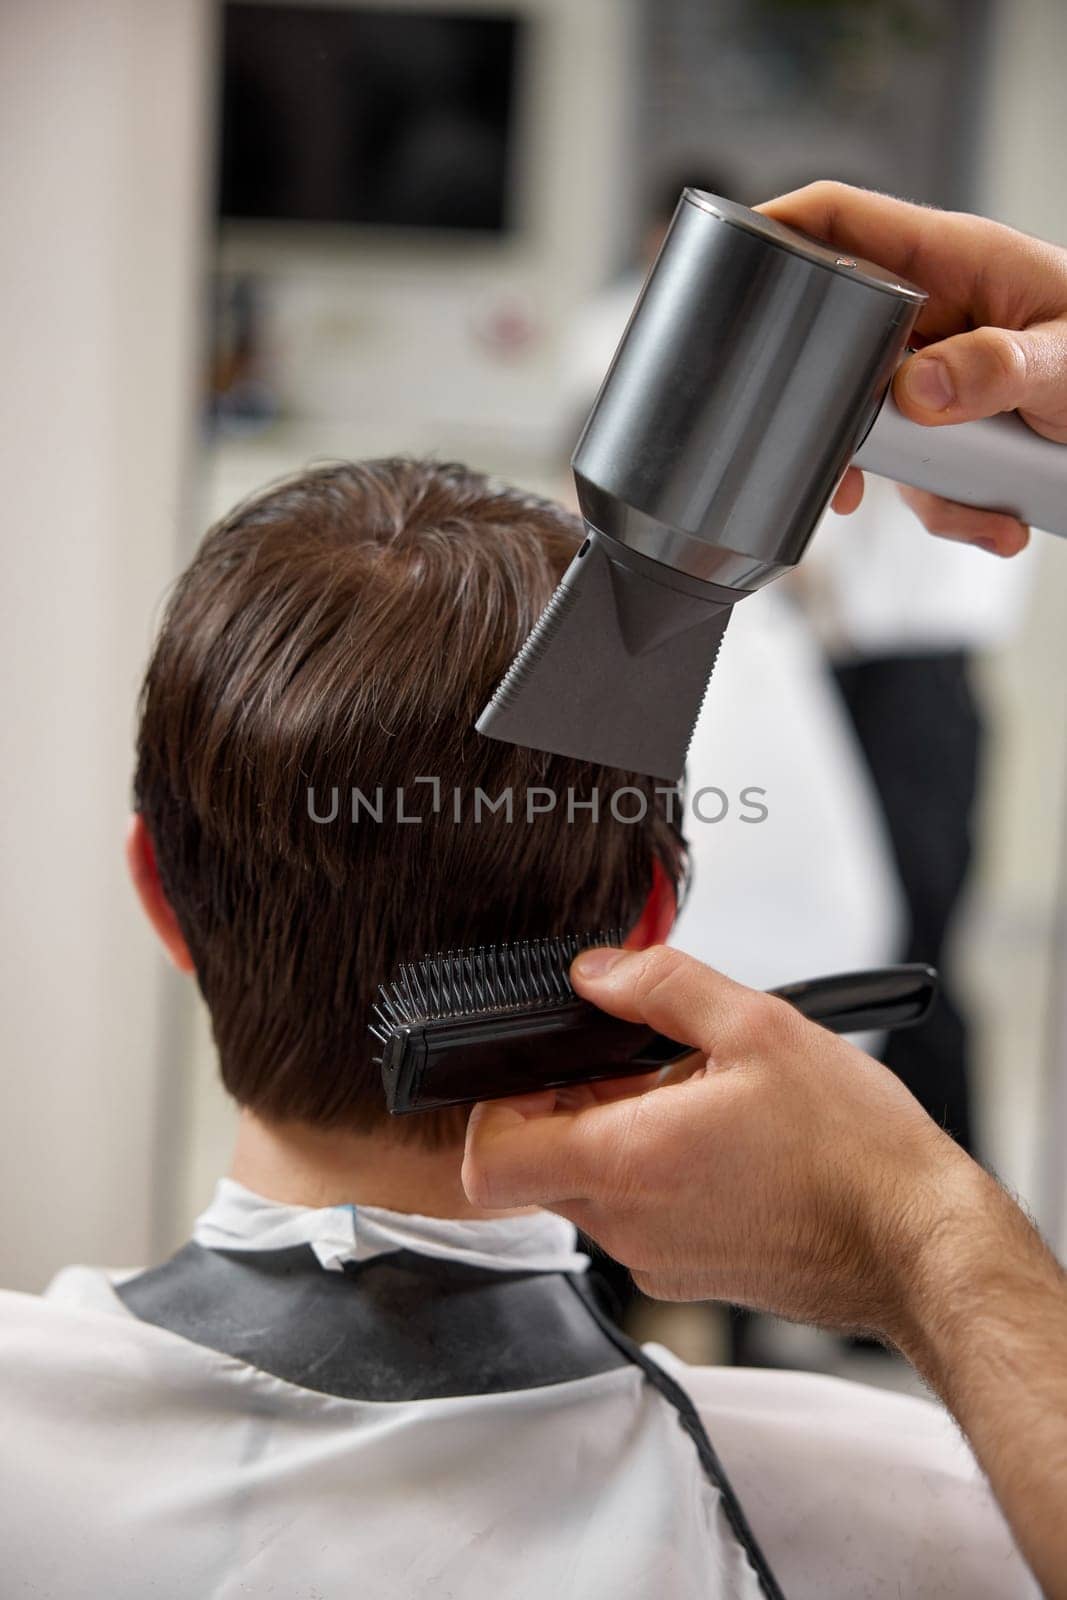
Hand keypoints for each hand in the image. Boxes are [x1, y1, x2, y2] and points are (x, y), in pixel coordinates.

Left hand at [462, 944, 988, 1341]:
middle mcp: (627, 1226)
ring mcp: (655, 1261)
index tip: (538, 1072)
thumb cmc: (852, 1150)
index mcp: (628, 1162)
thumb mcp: (758, 1026)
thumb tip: (597, 972)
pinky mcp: (686, 1279)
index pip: (488, 1161)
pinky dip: (652, 1178)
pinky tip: (717, 1145)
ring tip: (691, 1102)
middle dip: (567, 1110)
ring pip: (588, 1192)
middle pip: (536, 1168)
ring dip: (615, 1139)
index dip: (494, 1109)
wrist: (916, 1241)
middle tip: (636, 1071)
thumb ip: (659, 985)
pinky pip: (635, 1220)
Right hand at [759, 182, 1066, 555]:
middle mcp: (937, 314)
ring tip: (984, 508)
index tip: (724, 265)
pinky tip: (1000, 522)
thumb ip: (996, 368)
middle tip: (848, 474)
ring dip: (924, 491)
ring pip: (880, 434)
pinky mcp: (956, 428)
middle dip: (843, 425)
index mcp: (954, 262)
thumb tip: (917, 390)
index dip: (776, 231)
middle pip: (837, 351)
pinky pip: (923, 477)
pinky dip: (954, 512)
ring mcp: (942, 373)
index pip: (841, 222)